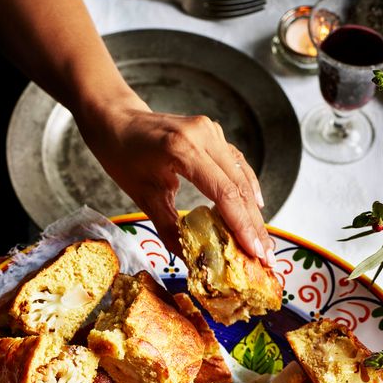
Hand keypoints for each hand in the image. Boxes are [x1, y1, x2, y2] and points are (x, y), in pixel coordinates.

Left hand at [76, 100, 274, 264]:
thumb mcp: (143, 196)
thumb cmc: (123, 156)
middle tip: (266, 256)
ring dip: (253, 211)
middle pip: (239, 187)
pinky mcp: (213, 133)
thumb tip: (192, 262)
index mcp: (183, 149)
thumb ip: (170, 228)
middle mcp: (203, 135)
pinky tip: (256, 208)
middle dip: (254, 225)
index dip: (242, 226)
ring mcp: (211, 131)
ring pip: (241, 176)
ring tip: (263, 241)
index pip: (224, 193)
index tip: (254, 253)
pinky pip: (236, 164)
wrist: (116, 119)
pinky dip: (246, 188)